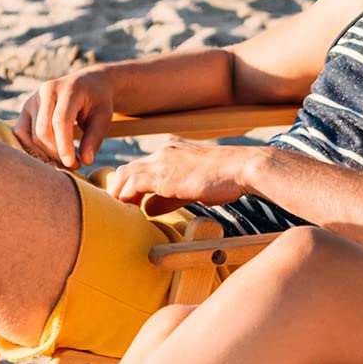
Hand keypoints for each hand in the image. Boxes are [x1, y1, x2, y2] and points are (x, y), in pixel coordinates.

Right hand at [13, 69, 116, 169]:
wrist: (88, 85)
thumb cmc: (98, 102)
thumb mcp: (104, 117)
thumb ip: (95, 138)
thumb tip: (86, 161)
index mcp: (68, 89)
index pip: (60, 120)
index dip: (64, 145)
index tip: (72, 164)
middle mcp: (45, 92)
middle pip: (42, 130)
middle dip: (56, 152)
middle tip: (74, 166)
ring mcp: (32, 100)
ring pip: (29, 133)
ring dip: (44, 153)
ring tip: (64, 163)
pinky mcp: (25, 109)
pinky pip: (21, 132)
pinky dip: (32, 148)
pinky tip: (49, 157)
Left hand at [107, 140, 261, 211]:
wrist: (243, 167)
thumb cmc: (229, 178)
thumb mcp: (195, 187)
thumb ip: (170, 197)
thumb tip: (149, 208)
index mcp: (173, 152)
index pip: (143, 166)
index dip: (133, 183)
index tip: (129, 199)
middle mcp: (163, 153)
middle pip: (129, 169)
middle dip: (120, 188)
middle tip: (118, 206)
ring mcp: (162, 162)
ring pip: (125, 175)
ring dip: (119, 194)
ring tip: (120, 211)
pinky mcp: (162, 175)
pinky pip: (132, 185)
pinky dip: (126, 197)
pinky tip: (128, 210)